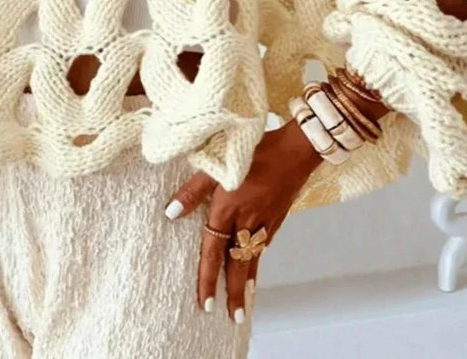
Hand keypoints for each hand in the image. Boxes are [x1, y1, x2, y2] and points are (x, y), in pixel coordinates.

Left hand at [165, 120, 321, 322]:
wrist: (296, 149)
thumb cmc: (256, 149)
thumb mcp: (218, 164)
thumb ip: (194, 189)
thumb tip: (170, 212)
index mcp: (228, 208)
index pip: (213, 251)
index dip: (208, 277)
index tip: (204, 301)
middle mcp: (246, 220)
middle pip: (237, 263)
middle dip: (234, 292)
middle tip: (233, 317)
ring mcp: (265, 221)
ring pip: (253, 258)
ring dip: (247, 282)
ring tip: (244, 303)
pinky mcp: (277, 217)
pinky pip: (264, 246)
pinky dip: (259, 262)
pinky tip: (255, 267)